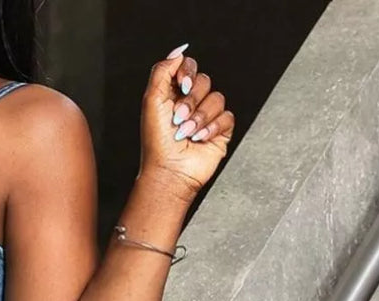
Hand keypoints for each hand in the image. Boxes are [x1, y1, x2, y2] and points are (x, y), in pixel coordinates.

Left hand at [140, 45, 234, 197]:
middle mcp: (191, 103)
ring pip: (216, 98)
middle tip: (178, 118)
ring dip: (200, 117)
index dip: (187, 72)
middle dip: (191, 100)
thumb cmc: (157, 142)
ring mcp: (207, 117)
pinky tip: (199, 140)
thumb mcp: (152, 100)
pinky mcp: (220, 131)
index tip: (180, 86)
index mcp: (174, 94)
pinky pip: (226, 116)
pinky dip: (212, 128)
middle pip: (204, 81)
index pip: (189, 67)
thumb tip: (179, 52)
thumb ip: (162, 70)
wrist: (169, 171)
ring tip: (187, 134)